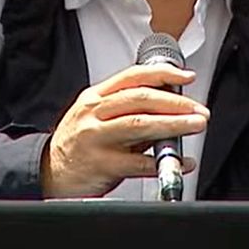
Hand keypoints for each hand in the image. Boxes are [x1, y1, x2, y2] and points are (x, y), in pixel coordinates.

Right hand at [41, 64, 209, 197]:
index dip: (163, 74)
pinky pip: (139, 163)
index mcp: (95, 97)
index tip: (186, 77)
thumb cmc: (77, 145)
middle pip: (140, 99)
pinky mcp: (102, 164)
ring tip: (195, 125)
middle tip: (199, 109)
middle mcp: (94, 114)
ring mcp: (97, 138)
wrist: (49, 174)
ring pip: (140, 125)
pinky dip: (163, 162)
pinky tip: (181, 162)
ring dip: (173, 124)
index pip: (133, 76)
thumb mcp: (96, 119)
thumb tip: (169, 109)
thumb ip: (128, 112)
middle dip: (175, 102)